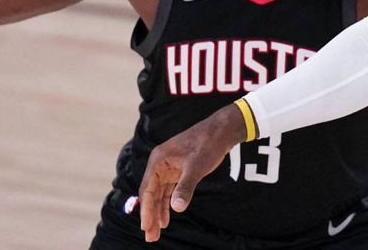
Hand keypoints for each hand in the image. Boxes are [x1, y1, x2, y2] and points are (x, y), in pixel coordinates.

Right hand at [138, 104, 246, 241]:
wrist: (222, 131)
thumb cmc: (208, 144)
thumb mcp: (197, 167)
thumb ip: (185, 188)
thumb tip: (176, 208)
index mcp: (159, 160)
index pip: (147, 189)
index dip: (146, 210)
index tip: (146, 227)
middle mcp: (160, 164)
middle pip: (151, 194)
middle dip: (150, 215)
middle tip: (150, 237)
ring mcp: (168, 167)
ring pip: (159, 194)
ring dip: (158, 212)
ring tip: (156, 232)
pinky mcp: (178, 170)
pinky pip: (168, 190)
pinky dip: (167, 204)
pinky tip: (167, 218)